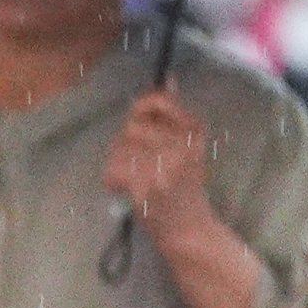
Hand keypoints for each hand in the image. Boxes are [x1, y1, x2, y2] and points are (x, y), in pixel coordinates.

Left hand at [100, 88, 223, 240]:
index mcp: (195, 132)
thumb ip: (174, 116)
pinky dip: (113, 179)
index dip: (142, 108)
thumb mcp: (188, 147)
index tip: (141, 121)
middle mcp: (182, 145)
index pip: (158, 101)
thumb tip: (168, 79)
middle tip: (136, 161)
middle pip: (131, 126)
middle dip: (126, 142)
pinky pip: (114, 168)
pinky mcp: (147, 185)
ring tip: (132, 176)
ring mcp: (165, 166)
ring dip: (118, 161)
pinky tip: (125, 189)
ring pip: (120, 146)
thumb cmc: (184, 185)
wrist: (189, 228)